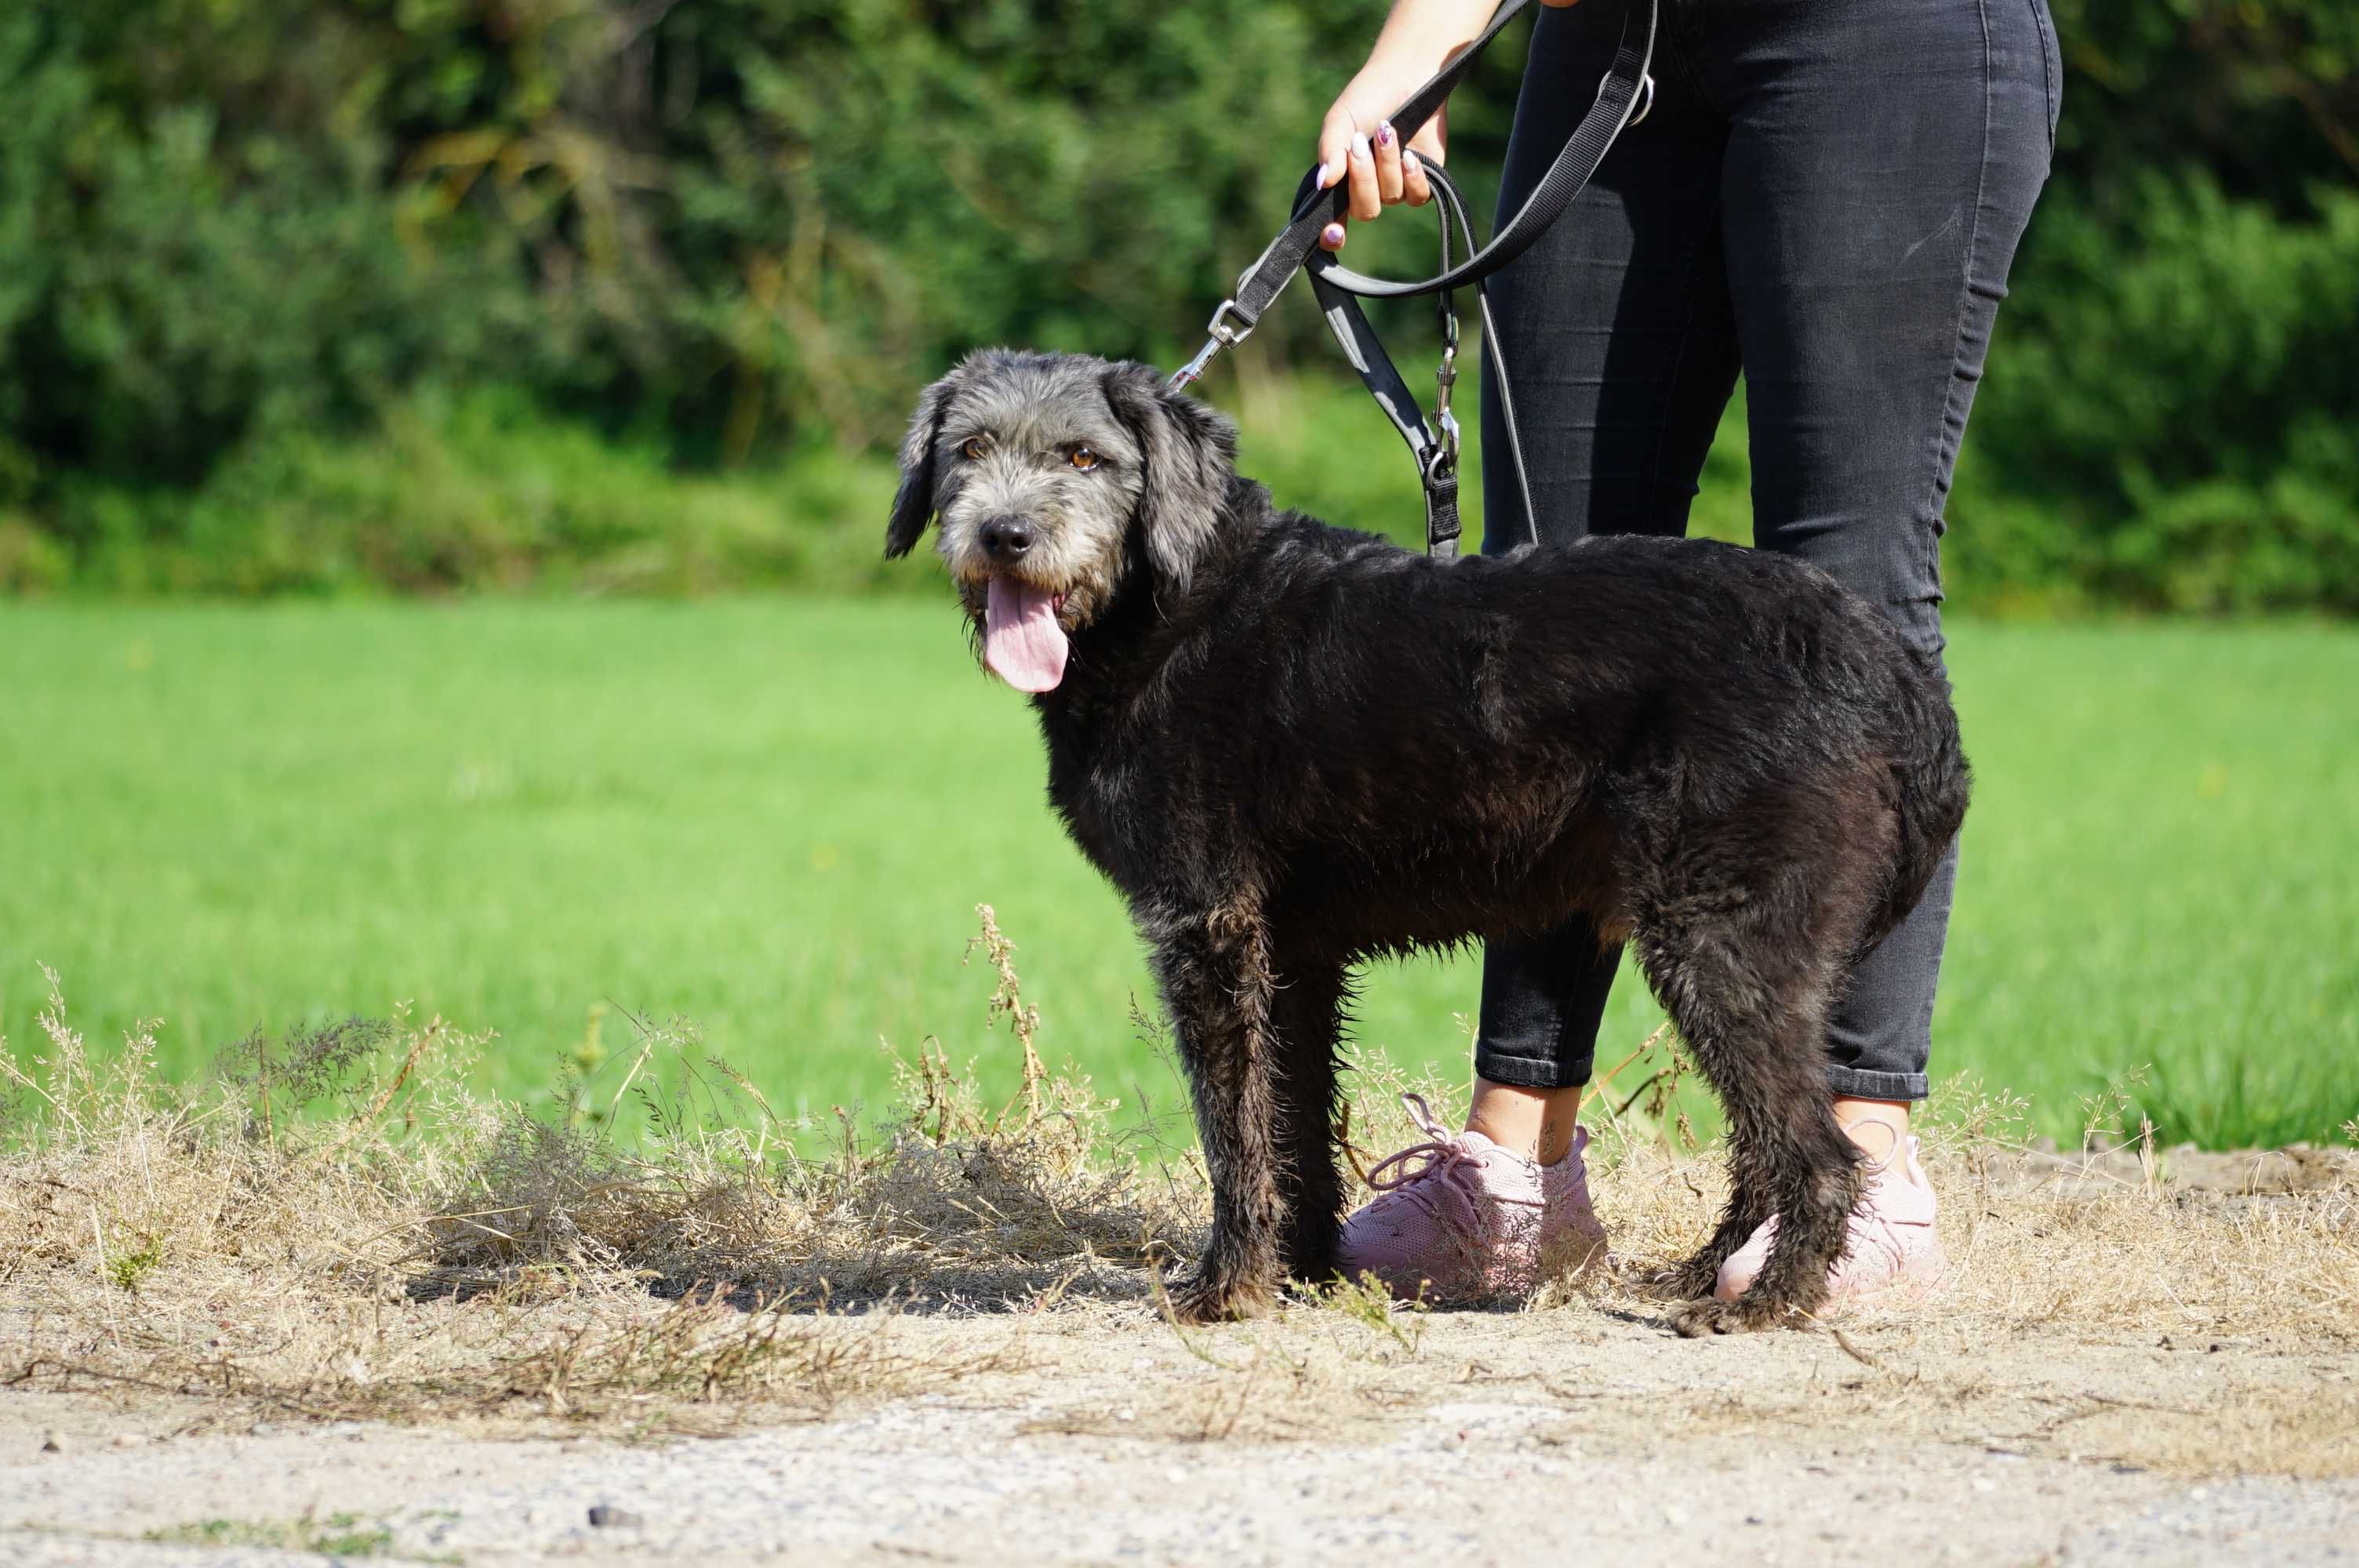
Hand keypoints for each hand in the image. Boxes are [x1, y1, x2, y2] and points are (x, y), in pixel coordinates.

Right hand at [1313, 66, 1447, 251]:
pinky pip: (1417, 197)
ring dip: (1388, 165)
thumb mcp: (1340, 120)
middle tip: (1360, 145)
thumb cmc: (1368, 97)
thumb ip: (1329, 150)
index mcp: (1340, 179)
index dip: (1331, 234)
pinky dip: (1413, 177)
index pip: (1332, 219)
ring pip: (1390, 198)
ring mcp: (1394, 186)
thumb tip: (1324, 184)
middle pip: (1364, 211)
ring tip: (1387, 131)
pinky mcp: (1422, 180)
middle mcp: (1366, 188)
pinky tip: (1410, 155)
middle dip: (1363, 180)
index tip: (1334, 232)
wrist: (1408, 76)